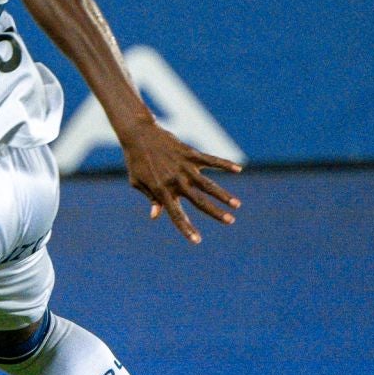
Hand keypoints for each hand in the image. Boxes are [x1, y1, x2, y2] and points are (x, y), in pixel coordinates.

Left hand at [119, 118, 241, 243]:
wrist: (138, 134)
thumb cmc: (135, 160)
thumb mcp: (137, 182)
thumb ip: (151, 198)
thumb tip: (156, 216)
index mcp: (161, 190)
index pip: (176, 214)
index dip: (186, 228)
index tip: (197, 240)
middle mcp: (175, 181)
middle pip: (199, 201)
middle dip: (215, 212)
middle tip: (230, 221)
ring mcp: (184, 167)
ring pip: (208, 184)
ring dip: (223, 195)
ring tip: (237, 205)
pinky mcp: (190, 153)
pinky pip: (210, 160)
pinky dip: (224, 164)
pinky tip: (238, 169)